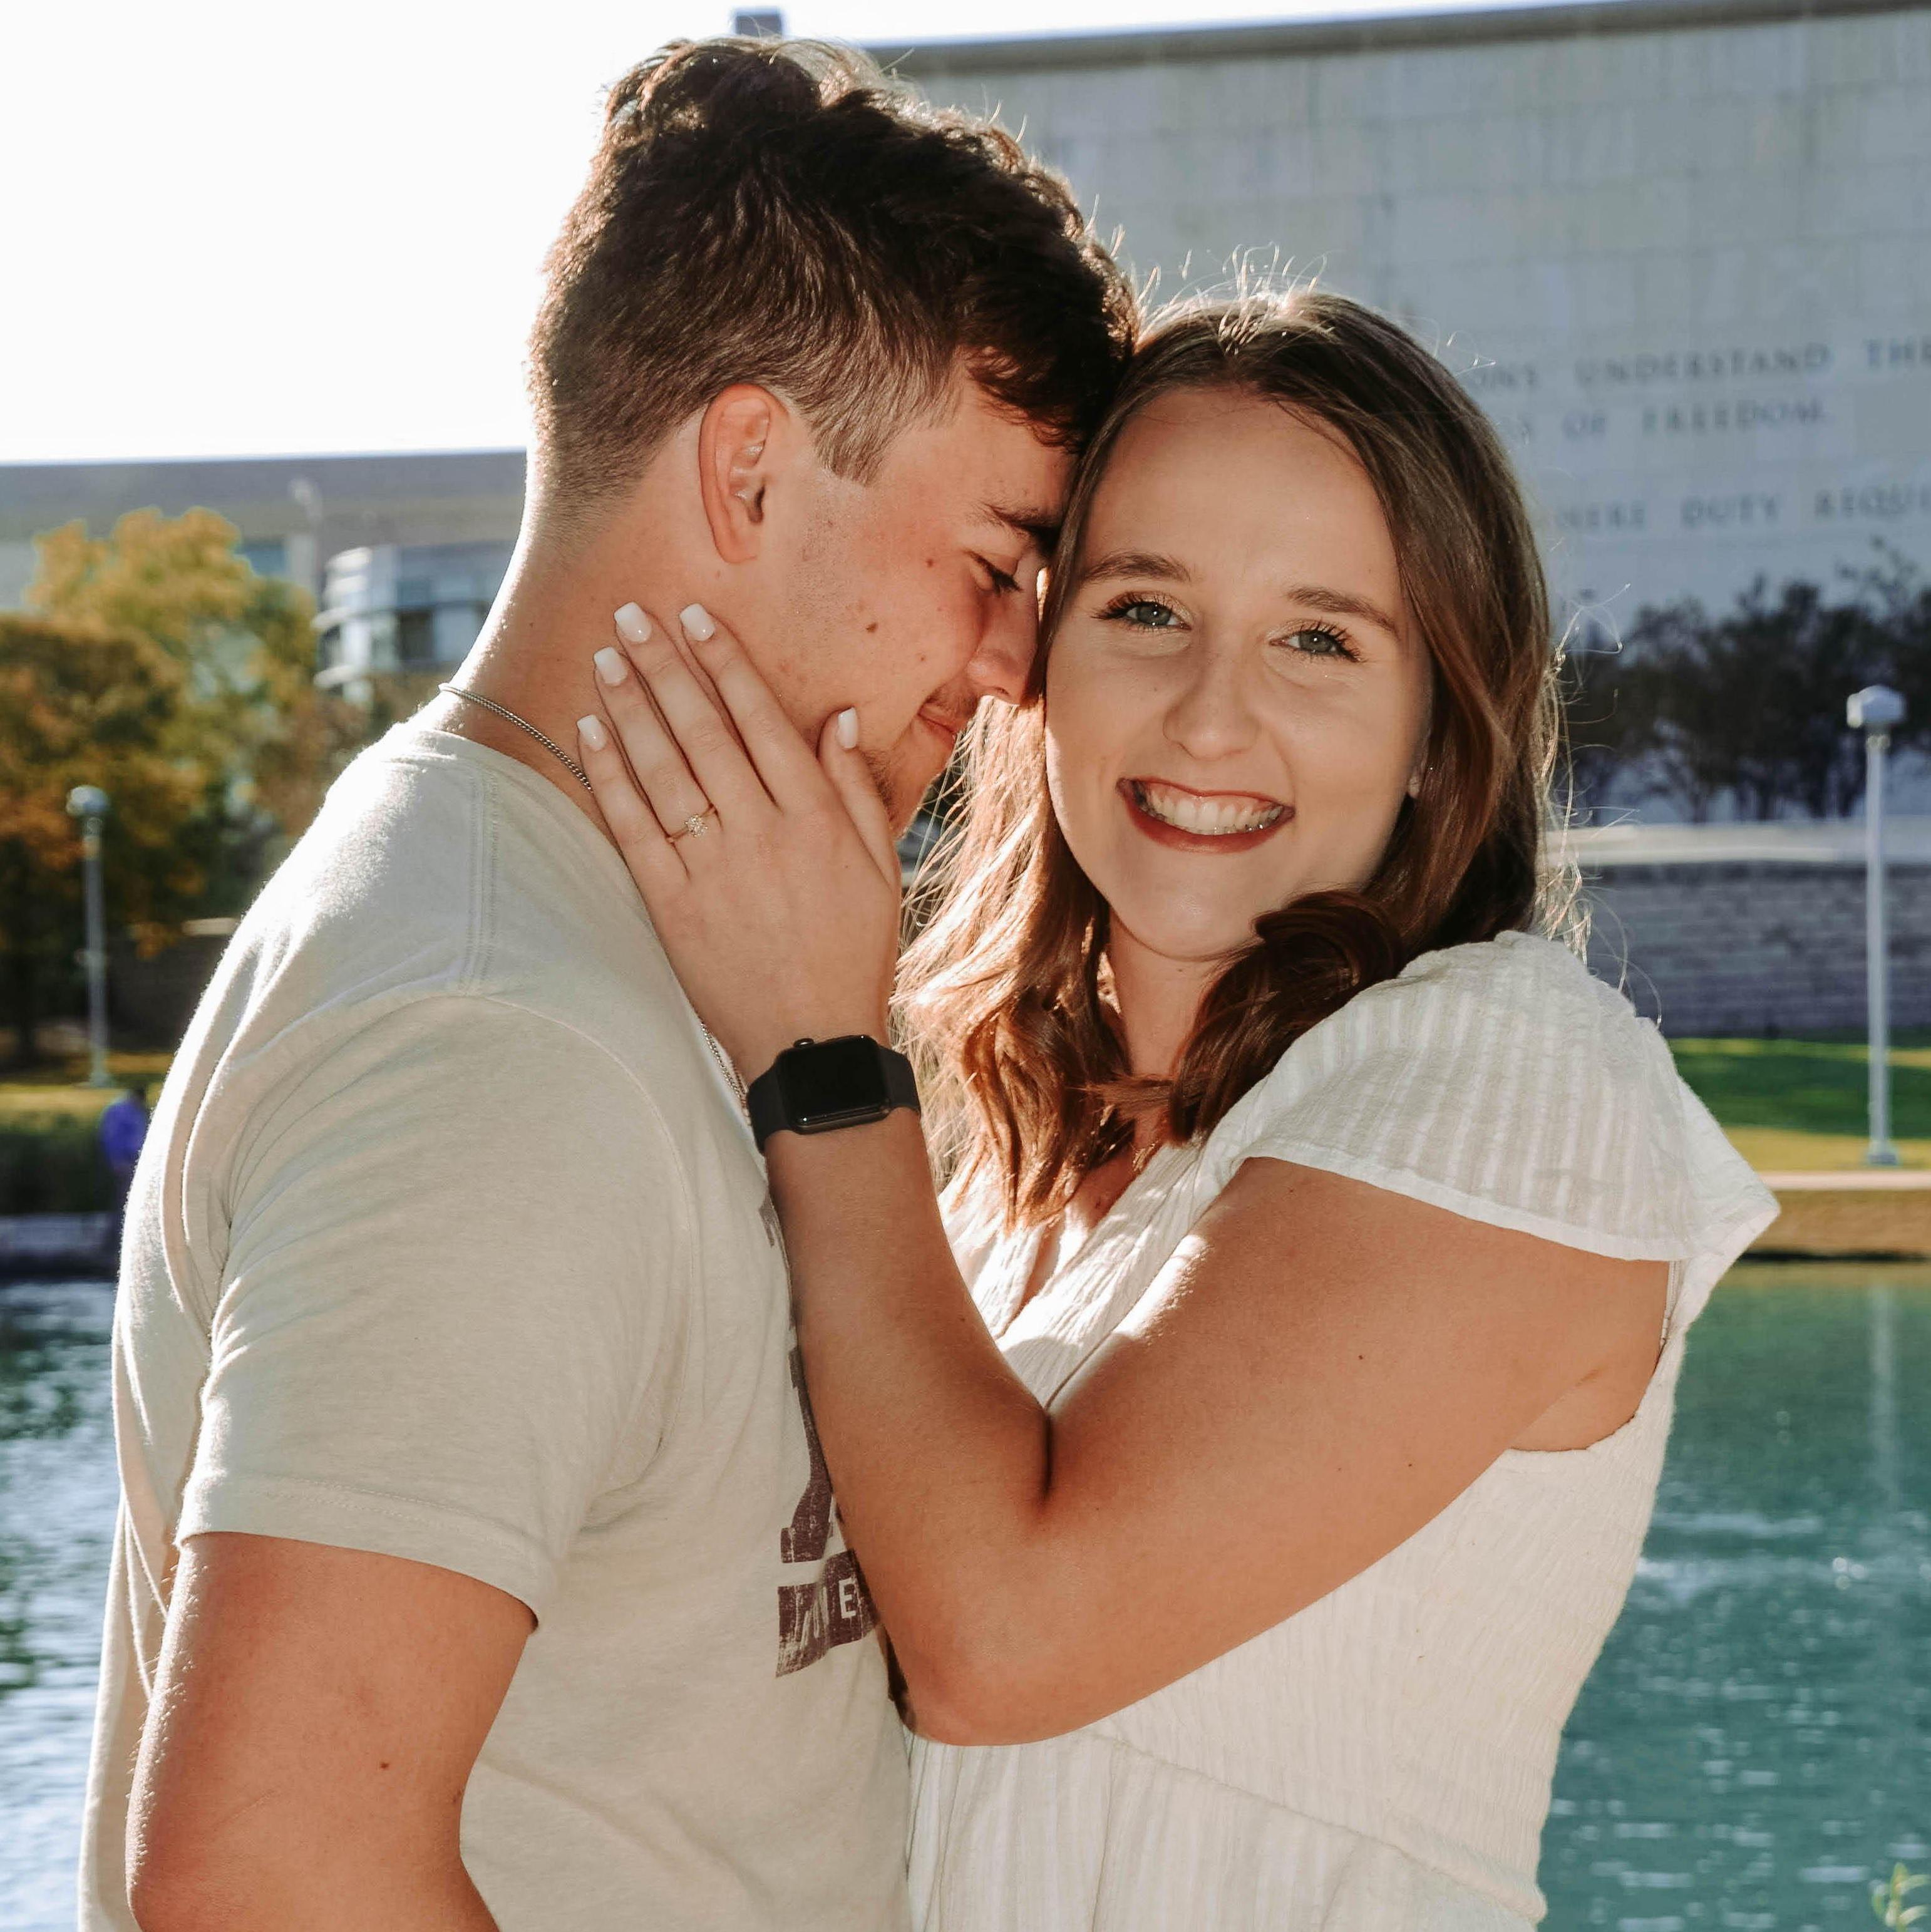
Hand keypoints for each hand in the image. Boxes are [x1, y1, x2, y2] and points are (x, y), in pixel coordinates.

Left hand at [576, 601, 903, 1082]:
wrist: (811, 1043)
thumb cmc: (852, 954)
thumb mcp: (880, 871)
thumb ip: (856, 792)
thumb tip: (839, 717)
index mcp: (816, 820)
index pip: (762, 720)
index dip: (725, 662)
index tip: (694, 616)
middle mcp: (763, 834)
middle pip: (704, 731)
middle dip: (665, 667)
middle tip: (631, 615)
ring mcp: (714, 869)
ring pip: (664, 769)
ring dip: (630, 706)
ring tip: (606, 655)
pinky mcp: (673, 906)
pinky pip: (633, 827)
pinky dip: (609, 775)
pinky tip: (590, 729)